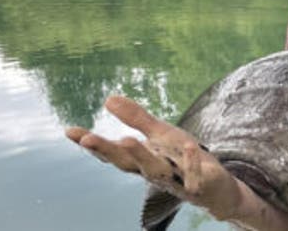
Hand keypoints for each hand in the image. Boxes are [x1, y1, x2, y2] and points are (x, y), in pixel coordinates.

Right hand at [65, 96, 287, 229]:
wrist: (217, 189)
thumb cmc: (184, 161)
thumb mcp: (161, 136)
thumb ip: (137, 119)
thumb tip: (108, 98)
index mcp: (143, 161)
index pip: (113, 153)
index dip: (92, 144)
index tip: (69, 131)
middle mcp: (154, 172)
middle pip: (127, 164)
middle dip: (107, 151)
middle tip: (87, 139)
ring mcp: (175, 181)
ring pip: (156, 171)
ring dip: (141, 156)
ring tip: (127, 139)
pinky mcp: (200, 185)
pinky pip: (193, 175)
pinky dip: (190, 161)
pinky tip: (187, 144)